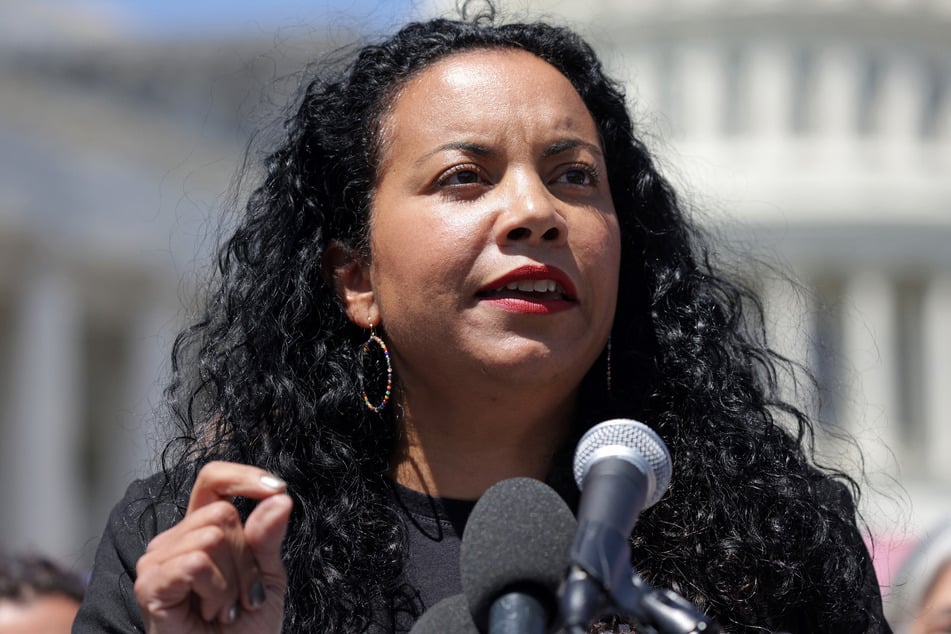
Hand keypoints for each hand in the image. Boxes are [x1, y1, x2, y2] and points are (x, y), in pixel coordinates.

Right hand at [134, 461, 292, 633]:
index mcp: (202, 530)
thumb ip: (268, 537)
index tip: (278, 488)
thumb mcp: (267, 578)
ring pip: (212, 536)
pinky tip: (212, 611)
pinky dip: (217, 590)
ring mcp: (157, 561)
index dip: (243, 476)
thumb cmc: (244, 631)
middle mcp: (175, 540)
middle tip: (243, 596)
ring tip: (226, 608)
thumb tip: (280, 497)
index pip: (214, 480)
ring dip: (234, 580)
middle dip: (247, 559)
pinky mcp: (150, 584)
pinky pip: (196, 562)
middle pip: (222, 513)